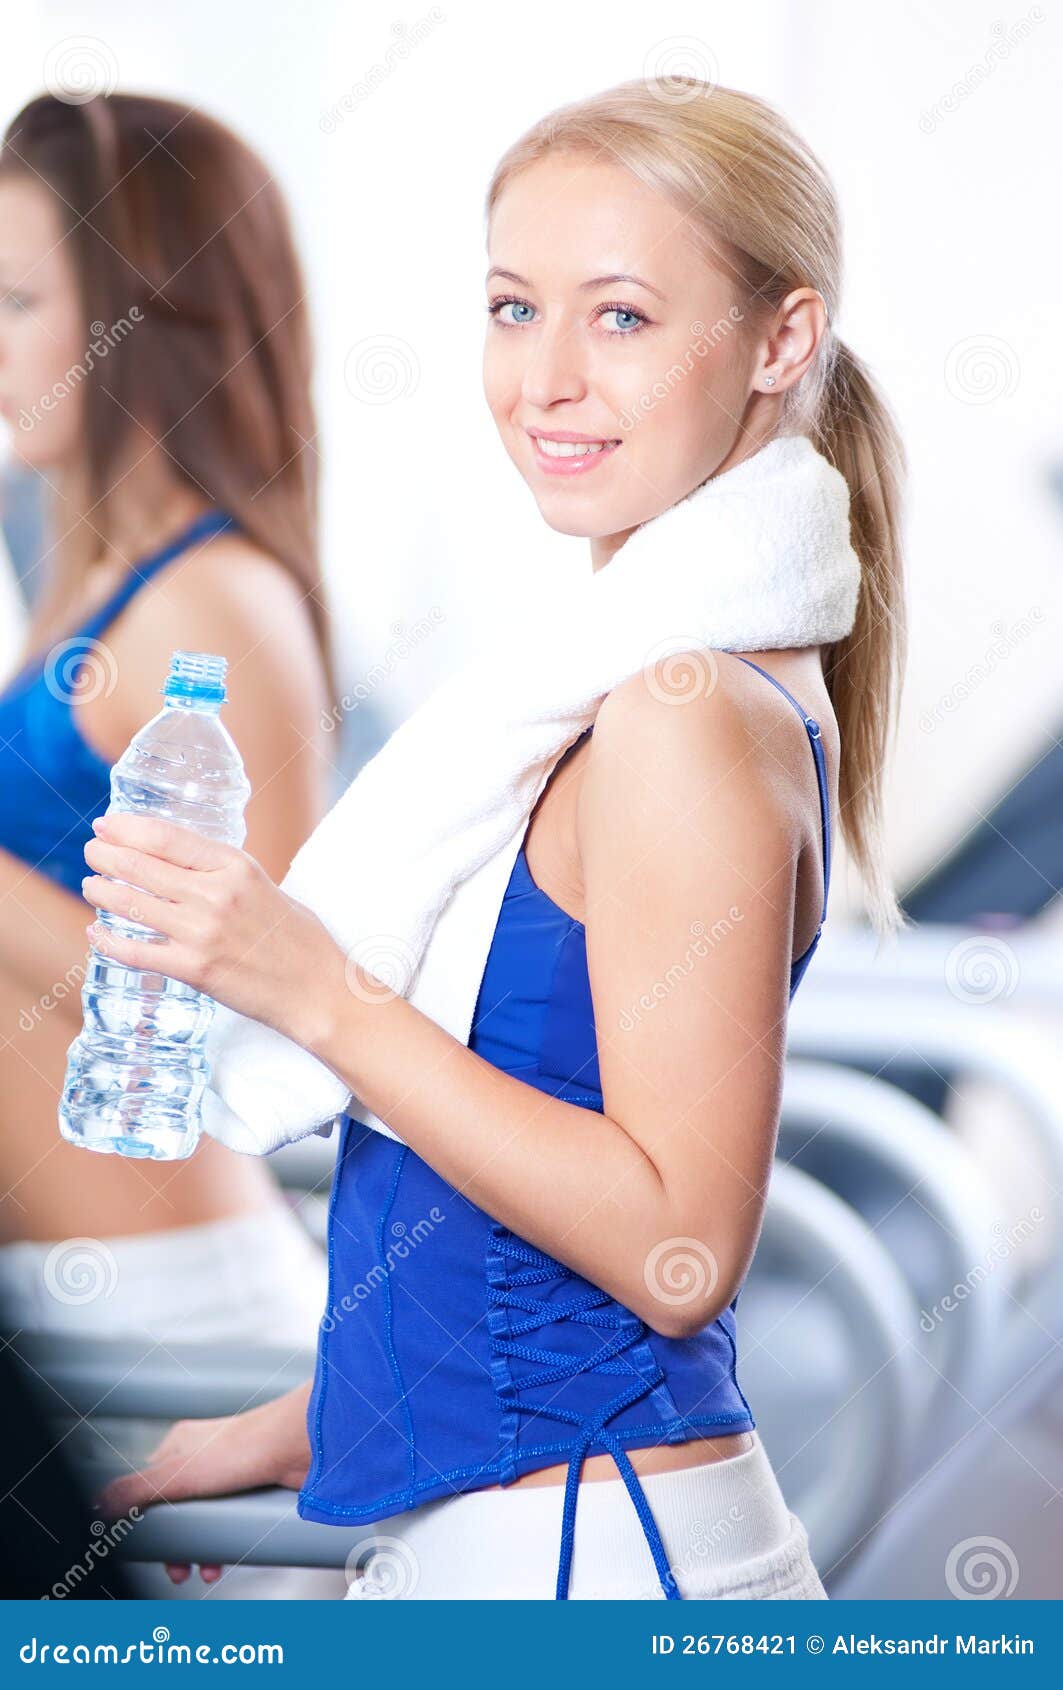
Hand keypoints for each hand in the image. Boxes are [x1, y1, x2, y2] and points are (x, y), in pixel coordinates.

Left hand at [80, 813, 344, 1049]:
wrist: (317, 988)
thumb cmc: (297, 938)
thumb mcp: (264, 885)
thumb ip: (223, 873)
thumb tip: (178, 864)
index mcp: (236, 866)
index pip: (166, 837)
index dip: (127, 828)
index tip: (107, 825)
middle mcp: (215, 894)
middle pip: (141, 866)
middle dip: (106, 856)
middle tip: (92, 852)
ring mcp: (202, 933)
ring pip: (132, 904)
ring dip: (103, 892)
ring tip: (92, 886)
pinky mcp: (194, 969)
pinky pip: (136, 951)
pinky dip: (109, 941)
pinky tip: (98, 933)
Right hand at [93, 1382, 312, 1585]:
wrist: (299, 1446)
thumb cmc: (244, 1447)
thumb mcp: (177, 1474)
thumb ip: (134, 1491)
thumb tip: (97, 1504)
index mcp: (181, 1445)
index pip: (150, 1488)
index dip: (148, 1522)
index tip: (149, 1549)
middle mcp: (206, 1455)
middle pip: (179, 1509)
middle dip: (177, 1545)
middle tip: (179, 1570)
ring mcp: (232, 1471)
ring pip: (207, 1518)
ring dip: (203, 1549)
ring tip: (207, 1570)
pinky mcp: (255, 1486)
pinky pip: (233, 1520)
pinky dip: (227, 1541)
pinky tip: (227, 1557)